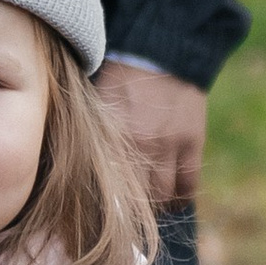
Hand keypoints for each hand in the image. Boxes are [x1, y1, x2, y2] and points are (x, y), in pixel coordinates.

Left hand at [95, 60, 206, 209]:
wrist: (161, 49)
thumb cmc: (118, 74)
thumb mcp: (95, 103)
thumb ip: (90, 136)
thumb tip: (73, 166)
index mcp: (109, 136)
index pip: (102, 186)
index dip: (99, 206)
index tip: (93, 215)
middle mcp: (138, 145)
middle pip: (131, 198)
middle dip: (125, 211)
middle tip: (120, 214)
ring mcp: (168, 145)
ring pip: (160, 196)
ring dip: (152, 206)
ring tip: (145, 207)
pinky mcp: (192, 142)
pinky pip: (188, 184)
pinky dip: (180, 197)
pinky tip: (172, 200)